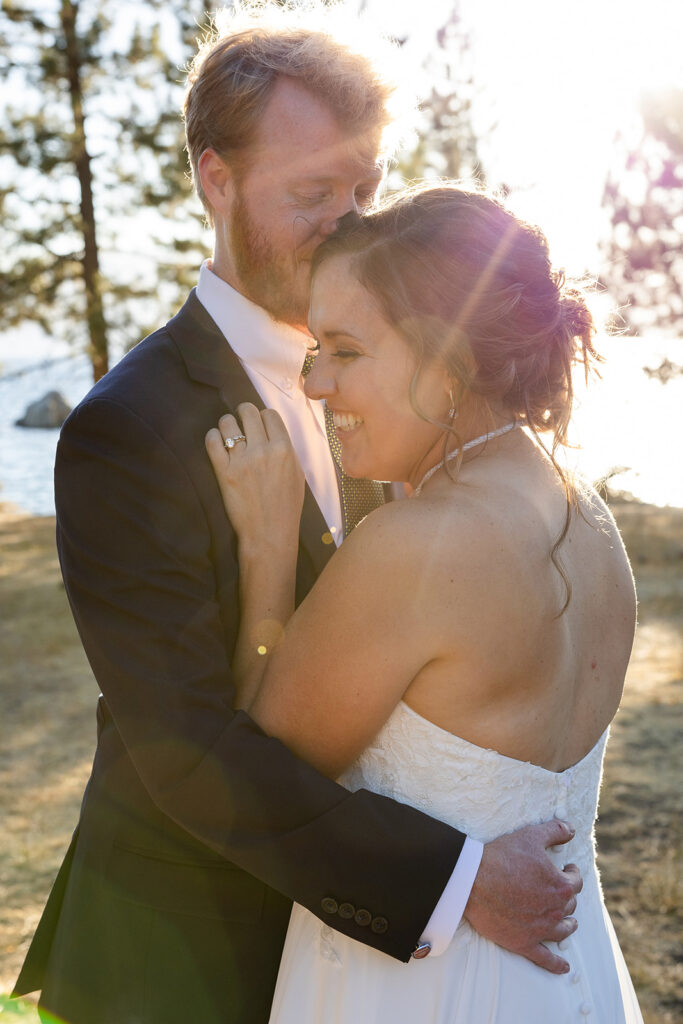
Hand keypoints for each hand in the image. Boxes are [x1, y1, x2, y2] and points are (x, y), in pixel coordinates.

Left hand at [205, 403, 304, 557]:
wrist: (269, 534)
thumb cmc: (286, 507)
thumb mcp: (298, 474)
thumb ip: (286, 450)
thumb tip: (272, 432)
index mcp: (285, 449)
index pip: (270, 414)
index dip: (263, 417)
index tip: (259, 425)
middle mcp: (263, 451)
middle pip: (248, 411)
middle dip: (243, 413)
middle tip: (241, 422)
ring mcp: (242, 461)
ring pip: (227, 423)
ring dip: (227, 425)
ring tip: (229, 434)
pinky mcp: (224, 473)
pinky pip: (212, 441)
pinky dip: (212, 437)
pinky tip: (217, 442)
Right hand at [464, 819, 582, 973]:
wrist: (472, 880)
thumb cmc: (501, 856)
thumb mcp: (530, 835)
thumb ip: (555, 830)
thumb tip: (571, 829)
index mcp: (561, 885)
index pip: (576, 881)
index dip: (573, 873)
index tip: (567, 868)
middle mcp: (555, 910)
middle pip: (569, 905)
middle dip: (567, 896)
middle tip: (560, 890)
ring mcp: (540, 929)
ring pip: (563, 930)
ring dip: (567, 925)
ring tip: (568, 922)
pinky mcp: (523, 943)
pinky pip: (545, 959)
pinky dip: (557, 965)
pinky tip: (564, 967)